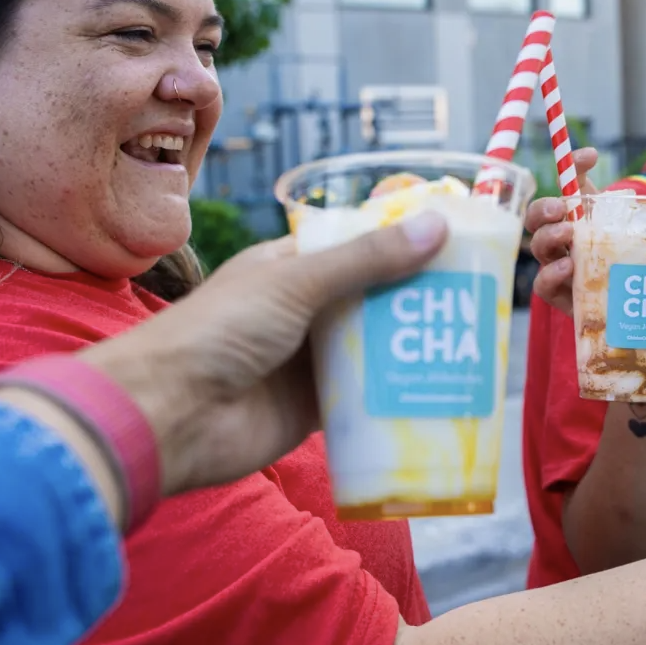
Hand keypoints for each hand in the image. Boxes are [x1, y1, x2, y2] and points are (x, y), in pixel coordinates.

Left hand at [78, 214, 448, 496]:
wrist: (167, 417)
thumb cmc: (216, 333)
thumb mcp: (296, 283)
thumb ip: (367, 260)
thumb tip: (436, 227)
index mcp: (289, 267)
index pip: (356, 246)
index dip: (403, 244)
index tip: (455, 244)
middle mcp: (301, 311)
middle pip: (372, 300)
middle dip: (417, 301)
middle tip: (479, 300)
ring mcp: (306, 362)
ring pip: (373, 350)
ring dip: (412, 349)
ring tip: (470, 344)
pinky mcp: (312, 410)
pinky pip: (365, 399)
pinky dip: (396, 397)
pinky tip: (439, 392)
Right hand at [527, 147, 645, 316]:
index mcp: (597, 221)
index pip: (576, 184)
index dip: (575, 164)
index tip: (590, 155)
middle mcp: (575, 241)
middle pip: (543, 214)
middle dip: (546, 205)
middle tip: (563, 206)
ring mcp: (566, 269)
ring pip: (539, 245)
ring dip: (548, 235)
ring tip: (568, 235)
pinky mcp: (565, 299)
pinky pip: (544, 285)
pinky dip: (551, 274)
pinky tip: (569, 268)